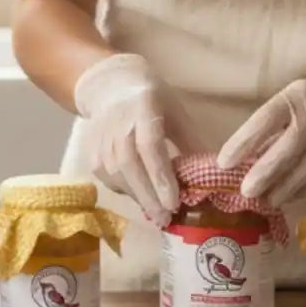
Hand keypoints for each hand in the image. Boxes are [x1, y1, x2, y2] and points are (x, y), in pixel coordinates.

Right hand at [73, 53, 182, 227]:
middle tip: (166, 218)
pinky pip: (107, 178)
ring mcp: (101, 139)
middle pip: (130, 165)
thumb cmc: (152, 99)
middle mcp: (117, 124)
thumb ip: (191, 141)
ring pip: (116, 175)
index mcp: (142, 108)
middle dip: (149, 195)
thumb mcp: (177, 112)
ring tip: (157, 214)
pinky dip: (125, 191)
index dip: (161, 176)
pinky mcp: (92, 151)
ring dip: (137, 197)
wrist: (110, 88)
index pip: (149, 146)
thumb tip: (213, 174)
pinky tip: (141, 198)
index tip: (174, 202)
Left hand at [217, 69, 305, 206]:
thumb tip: (243, 160)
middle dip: (265, 171)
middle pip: (289, 146)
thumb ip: (272, 126)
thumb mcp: (292, 101)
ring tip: (266, 201)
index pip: (266, 119)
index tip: (224, 162)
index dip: (244, 141)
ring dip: (284, 187)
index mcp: (295, 97)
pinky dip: (303, 190)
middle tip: (246, 190)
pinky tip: (288, 198)